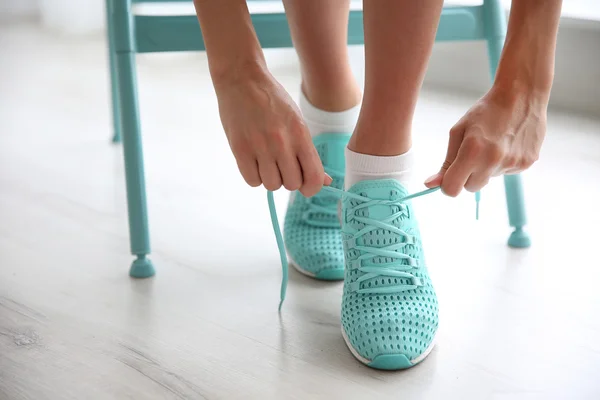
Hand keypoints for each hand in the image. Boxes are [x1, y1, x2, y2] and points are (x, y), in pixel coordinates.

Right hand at [215, 67, 330, 196]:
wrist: (243, 80)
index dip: (312, 188)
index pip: (313, 177)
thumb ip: (310, 154)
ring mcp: (259, 147)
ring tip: (267, 162)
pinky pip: (252, 181)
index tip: (306, 186)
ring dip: (271, 178)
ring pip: (272, 185)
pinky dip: (255, 176)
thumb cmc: (273, 102)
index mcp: (300, 134)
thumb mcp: (297, 122)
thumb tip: (326, 182)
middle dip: (289, 179)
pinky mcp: (240, 149)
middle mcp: (281, 142)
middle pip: (292, 185)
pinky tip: (255, 162)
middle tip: (283, 166)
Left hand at [425, 87, 546, 195]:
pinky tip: (507, 143)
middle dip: (467, 176)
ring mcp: (512, 163)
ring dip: (487, 167)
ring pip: (489, 178)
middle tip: (473, 152)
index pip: (452, 189)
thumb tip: (431, 184)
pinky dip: (503, 162)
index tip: (449, 176)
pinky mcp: (527, 163)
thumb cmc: (485, 111)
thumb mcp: (458, 132)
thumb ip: (446, 162)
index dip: (448, 185)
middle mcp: (493, 161)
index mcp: (472, 152)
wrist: (521, 95)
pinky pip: (507, 172)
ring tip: (494, 143)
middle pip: (471, 188)